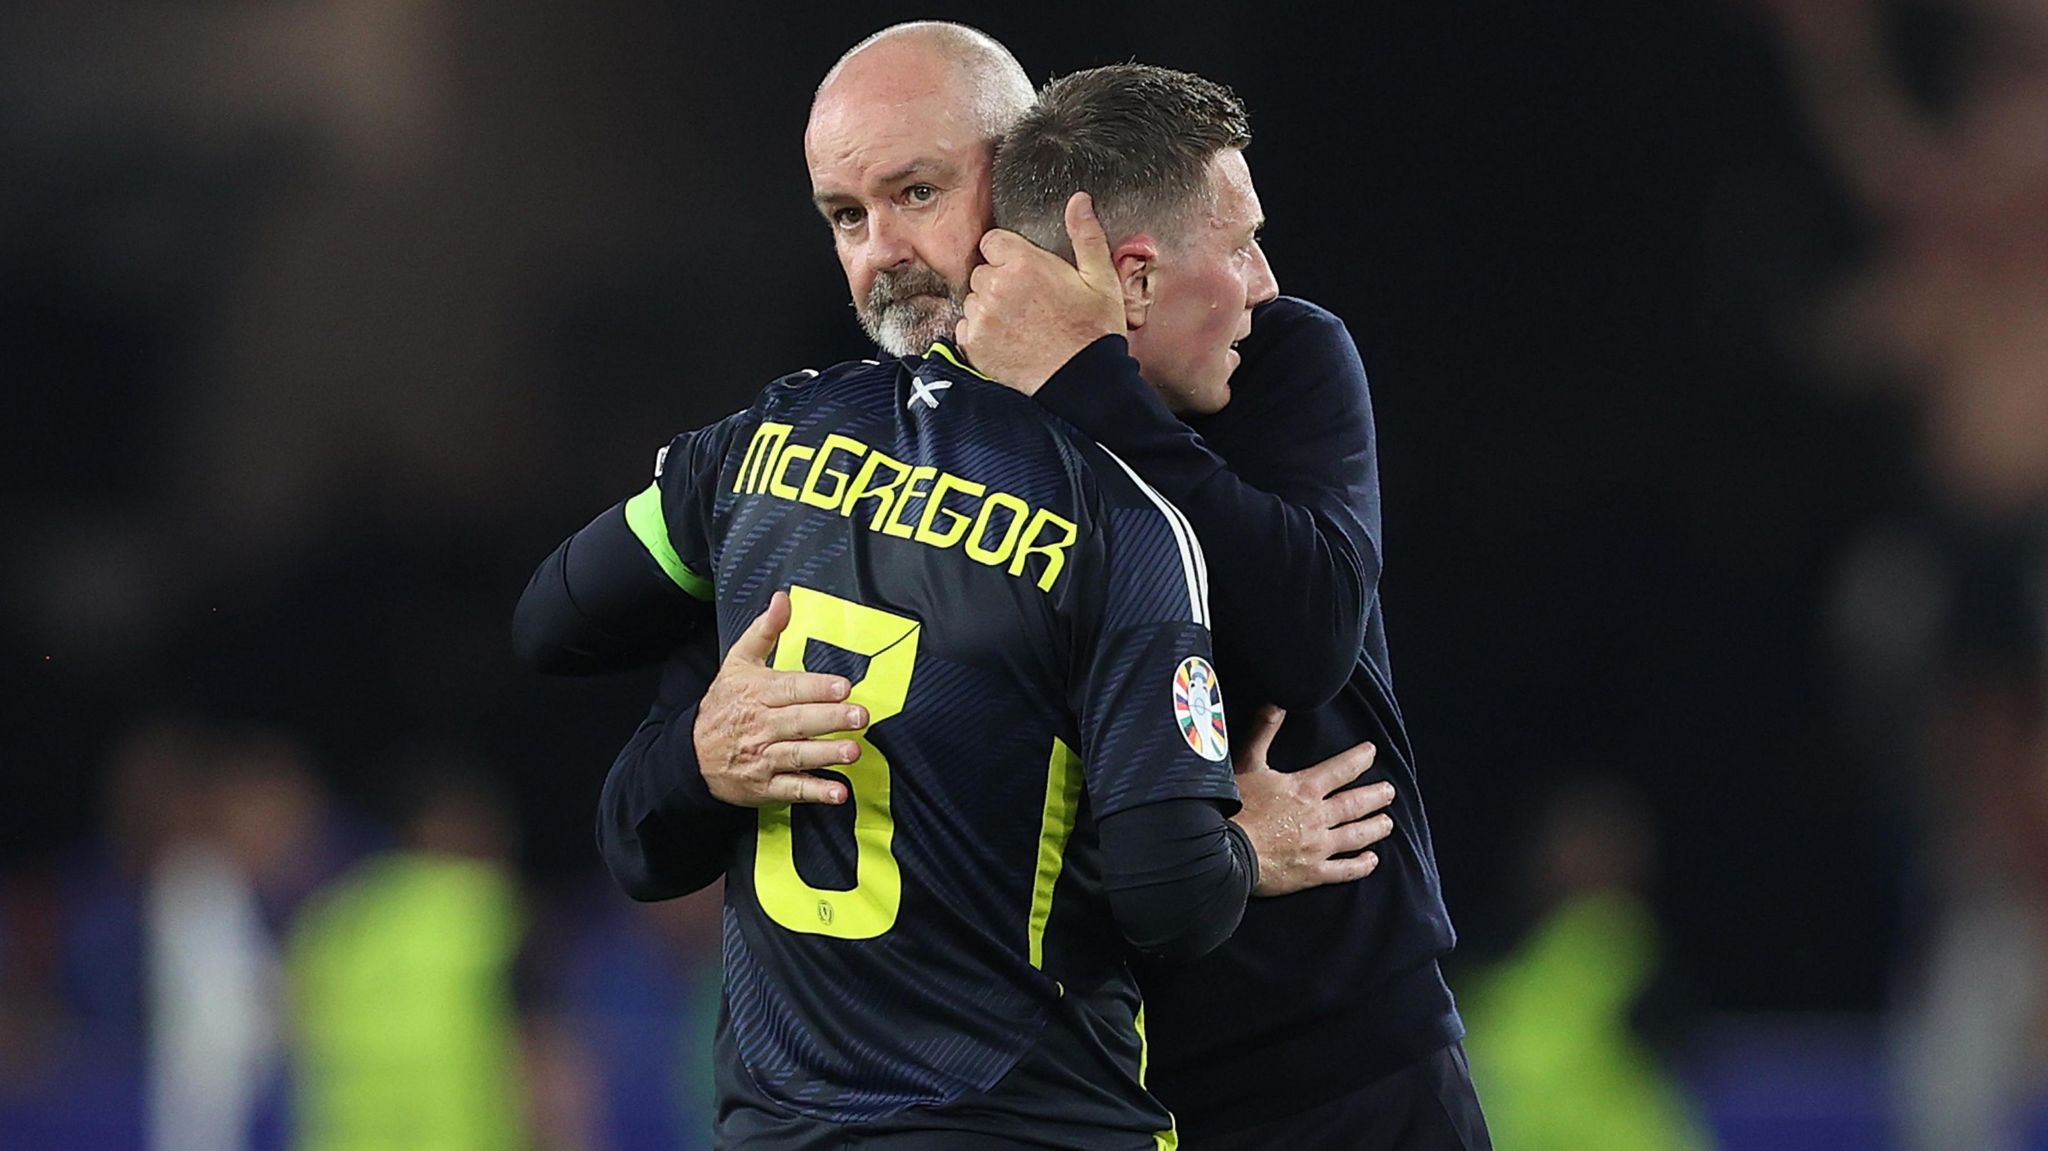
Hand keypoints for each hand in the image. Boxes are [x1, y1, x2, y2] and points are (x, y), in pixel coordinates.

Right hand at [694, 590, 867, 806]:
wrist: (691, 753)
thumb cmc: (724, 705)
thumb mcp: (738, 663)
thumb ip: (765, 631)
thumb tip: (782, 600)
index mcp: (756, 693)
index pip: (790, 689)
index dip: (817, 688)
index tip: (842, 686)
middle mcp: (760, 726)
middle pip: (799, 721)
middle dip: (831, 719)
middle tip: (859, 716)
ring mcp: (762, 758)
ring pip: (798, 755)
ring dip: (826, 754)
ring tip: (853, 751)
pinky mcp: (766, 786)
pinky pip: (793, 789)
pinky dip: (815, 792)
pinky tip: (837, 792)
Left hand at [955, 191, 1126, 393]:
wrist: (1082, 383)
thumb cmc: (1094, 332)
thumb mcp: (1101, 279)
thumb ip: (1085, 235)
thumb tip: (1079, 199)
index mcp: (1024, 263)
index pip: (993, 243)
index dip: (1009, 256)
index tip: (1025, 272)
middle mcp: (996, 286)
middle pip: (982, 272)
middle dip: (999, 283)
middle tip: (1028, 303)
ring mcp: (981, 316)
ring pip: (973, 300)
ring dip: (989, 308)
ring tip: (1019, 325)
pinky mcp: (973, 344)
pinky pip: (965, 327)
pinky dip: (980, 333)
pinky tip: (1008, 342)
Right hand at [1230, 705, 1393, 895]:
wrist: (1224, 850)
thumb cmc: (1234, 806)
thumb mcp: (1247, 762)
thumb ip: (1263, 732)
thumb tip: (1276, 703)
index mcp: (1304, 788)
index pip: (1340, 769)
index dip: (1359, 759)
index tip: (1372, 752)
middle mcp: (1318, 816)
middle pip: (1355, 804)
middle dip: (1375, 796)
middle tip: (1389, 791)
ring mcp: (1318, 846)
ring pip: (1356, 835)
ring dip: (1375, 827)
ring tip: (1388, 822)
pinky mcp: (1312, 872)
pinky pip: (1344, 870)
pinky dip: (1361, 865)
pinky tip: (1371, 860)